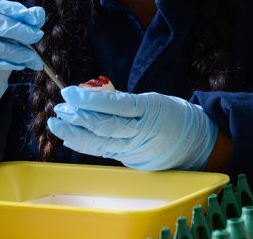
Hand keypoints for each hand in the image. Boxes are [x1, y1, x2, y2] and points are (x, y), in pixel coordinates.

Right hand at [0, 0, 45, 121]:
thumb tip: (38, 14)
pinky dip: (1, 64)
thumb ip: (22, 26)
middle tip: (36, 36)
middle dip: (13, 27)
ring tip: (31, 58)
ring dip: (12, 51)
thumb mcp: (11, 40)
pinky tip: (17, 66)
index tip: (33, 17)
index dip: (10, 7)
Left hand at [48, 87, 217, 170]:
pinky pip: (104, 151)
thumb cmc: (173, 115)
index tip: (68, 92)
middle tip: (59, 108)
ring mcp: (135, 149)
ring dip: (75, 133)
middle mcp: (141, 132)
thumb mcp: (153, 100)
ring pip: (100, 142)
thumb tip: (92, 99)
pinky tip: (69, 138)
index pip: (115, 105)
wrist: (195, 143)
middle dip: (77, 118)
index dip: (89, 100)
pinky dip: (85, 145)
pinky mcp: (130, 159)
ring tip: (57, 124)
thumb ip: (125, 101)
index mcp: (150, 110)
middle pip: (104, 127)